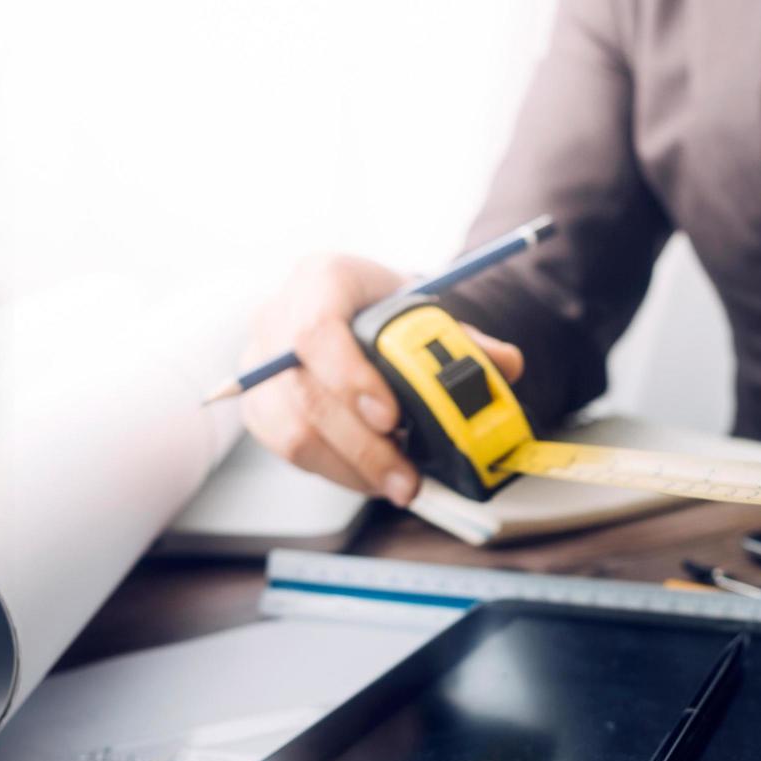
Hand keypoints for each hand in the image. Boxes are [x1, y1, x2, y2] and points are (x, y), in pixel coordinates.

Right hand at [238, 253, 522, 502]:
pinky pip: (286, 450)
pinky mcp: (258, 404)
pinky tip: (370, 476)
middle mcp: (277, 317)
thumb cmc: (384, 308)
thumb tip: (503, 364)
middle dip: (361, 445)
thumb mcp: (424, 308)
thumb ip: (463, 337)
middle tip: (405, 476)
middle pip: (304, 392)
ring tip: (396, 482)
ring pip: (291, 430)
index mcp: (320, 278)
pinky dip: (335, 470)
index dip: (350, 378)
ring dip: (350, 467)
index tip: (389, 417)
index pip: (316, 328)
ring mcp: (259, 364)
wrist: (353, 307)